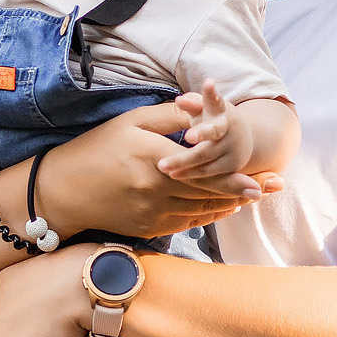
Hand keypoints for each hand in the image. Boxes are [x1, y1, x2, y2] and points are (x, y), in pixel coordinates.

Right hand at [35, 103, 278, 241]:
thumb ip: (169, 116)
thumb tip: (202, 109)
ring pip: (202, 211)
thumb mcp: (130, 121)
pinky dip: (208, 216)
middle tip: (274, 189)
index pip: (204, 170)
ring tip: (256, 198)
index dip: (236, 178)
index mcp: (153, 158)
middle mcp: (156, 190)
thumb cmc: (95, 149)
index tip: (262, 180)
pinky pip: (187, 223)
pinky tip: (224, 209)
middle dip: (245, 191)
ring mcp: (152, 213)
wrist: (62, 191)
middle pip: (210, 193)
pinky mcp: (147, 227)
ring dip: (231, 205)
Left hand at [156, 84, 251, 181]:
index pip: (216, 100)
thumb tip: (180, 100)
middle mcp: (229, 128)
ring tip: (162, 165)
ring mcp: (232, 148)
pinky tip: (173, 174)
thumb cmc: (214, 120)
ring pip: (206, 156)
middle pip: (213, 131)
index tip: (208, 84)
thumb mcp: (206, 109)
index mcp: (221, 110)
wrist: (242, 141)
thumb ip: (193, 103)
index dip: (212, 93)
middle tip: (188, 136)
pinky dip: (190, 174)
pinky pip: (208, 172)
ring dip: (184, 161)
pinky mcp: (231, 167)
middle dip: (202, 133)